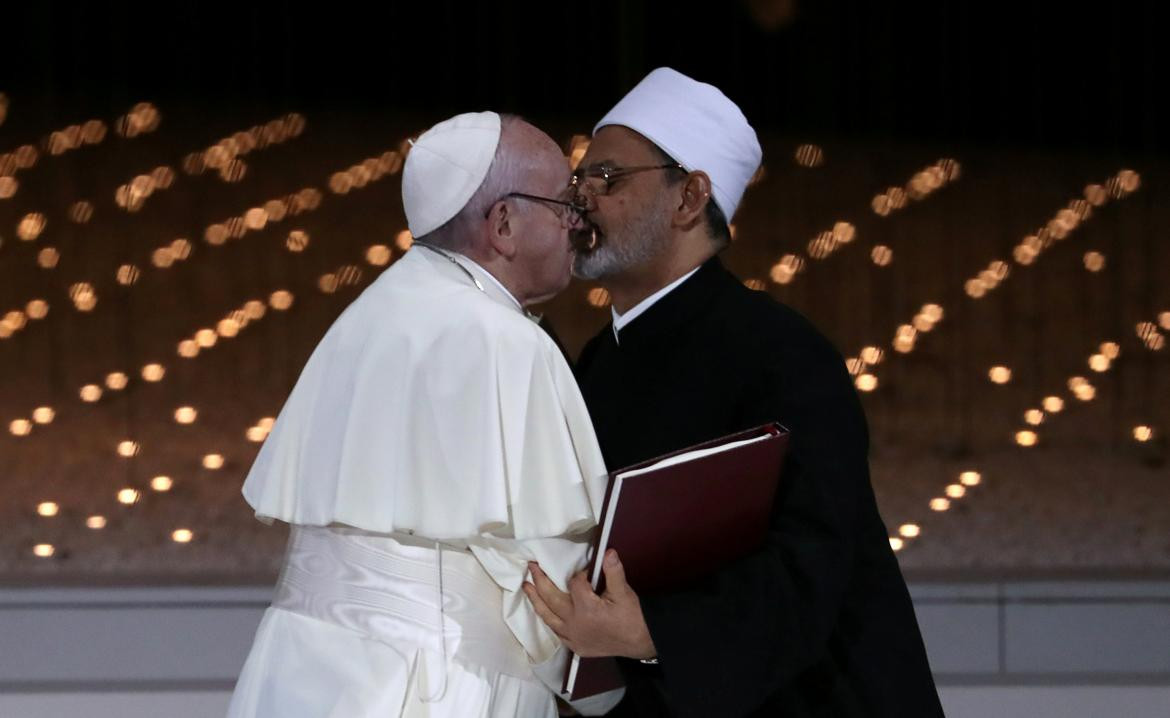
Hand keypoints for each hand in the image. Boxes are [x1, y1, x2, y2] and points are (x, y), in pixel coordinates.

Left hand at [522, 549, 656, 658]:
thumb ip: (613, 572)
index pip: (575, 584)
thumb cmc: (632, 617)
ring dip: (536, 600)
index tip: (586, 571)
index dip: (580, 575)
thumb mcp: (624, 593)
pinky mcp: (575, 646)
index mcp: (587, 608)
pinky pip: (556, 632)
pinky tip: (543, 610)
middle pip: (551, 598)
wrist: (640, 642)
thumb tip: (608, 552)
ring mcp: (573, 637)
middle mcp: (575, 623)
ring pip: (548, 617)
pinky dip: (548, 619)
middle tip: (531, 567)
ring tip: (526, 587)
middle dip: (540, 581)